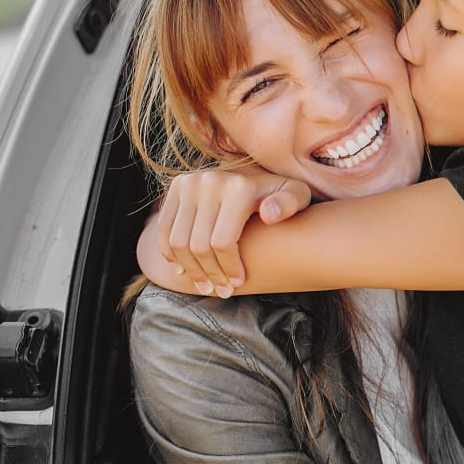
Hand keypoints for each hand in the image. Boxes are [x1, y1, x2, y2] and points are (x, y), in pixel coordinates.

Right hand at [157, 165, 311, 296]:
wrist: (256, 172)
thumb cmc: (281, 194)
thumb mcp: (297, 195)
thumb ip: (290, 204)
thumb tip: (268, 215)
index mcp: (238, 187)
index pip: (222, 242)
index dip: (228, 268)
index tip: (238, 283)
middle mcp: (210, 181)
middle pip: (199, 245)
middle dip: (210, 274)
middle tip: (221, 291)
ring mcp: (190, 182)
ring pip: (178, 240)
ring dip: (190, 269)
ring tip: (205, 285)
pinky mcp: (176, 186)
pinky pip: (165, 227)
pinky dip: (170, 253)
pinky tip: (183, 270)